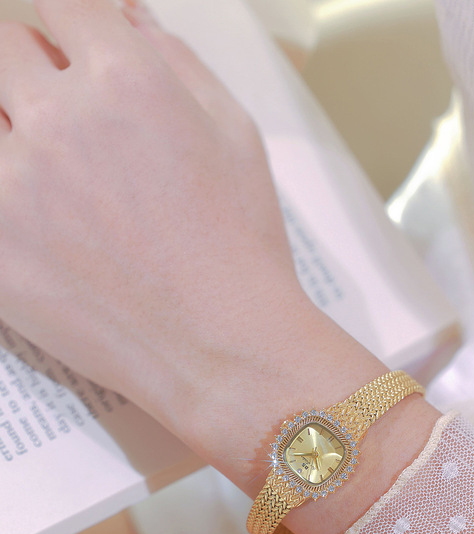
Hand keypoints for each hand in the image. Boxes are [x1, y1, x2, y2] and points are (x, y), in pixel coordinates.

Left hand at [0, 0, 315, 445]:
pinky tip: (42, 221)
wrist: (221, 348)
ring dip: (13, 132)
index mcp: (125, 82)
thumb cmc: (239, 248)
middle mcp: (58, 123)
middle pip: (3, 48)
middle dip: (31, 70)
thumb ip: (174, 59)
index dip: (71, 23)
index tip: (73, 46)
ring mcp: (13, 189)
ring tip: (54, 177)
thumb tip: (128, 16)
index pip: (61, 2)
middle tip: (61, 114)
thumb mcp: (234, 133)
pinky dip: (10, 199)